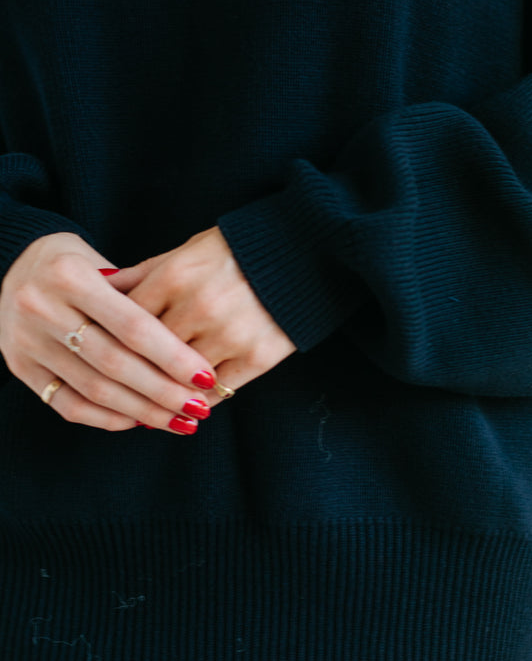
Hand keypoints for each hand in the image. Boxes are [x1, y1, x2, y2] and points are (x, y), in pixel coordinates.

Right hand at [0, 232, 219, 433]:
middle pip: (115, 363)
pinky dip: (107, 419)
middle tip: (200, 408)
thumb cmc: (74, 263)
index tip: (206, 376)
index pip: (132, 325)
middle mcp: (41, 308)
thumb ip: (142, 297)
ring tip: (180, 421)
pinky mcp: (20, 368)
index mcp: (69, 276)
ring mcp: (26, 342)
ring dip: (143, 412)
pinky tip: (140, 422)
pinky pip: (68, 405)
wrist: (10, 264)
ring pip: (94, 389)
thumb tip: (195, 345)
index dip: (173, 356)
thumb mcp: (104, 262)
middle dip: (163, 391)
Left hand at [106, 226, 296, 408]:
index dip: (110, 343)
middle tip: (116, 395)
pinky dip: (199, 401)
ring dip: (164, 395)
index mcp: (174, 276)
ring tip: (150, 409)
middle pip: (148, 356)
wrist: (302, 253)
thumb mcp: (185, 252)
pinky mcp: (258, 356)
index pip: (126, 322)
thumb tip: (99, 287)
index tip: (101, 361)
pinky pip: (218, 392)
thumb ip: (142, 274)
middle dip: (132, 375)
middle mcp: (198, 307)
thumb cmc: (235, 251)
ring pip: (180, 379)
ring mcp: (229, 334)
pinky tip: (188, 406)